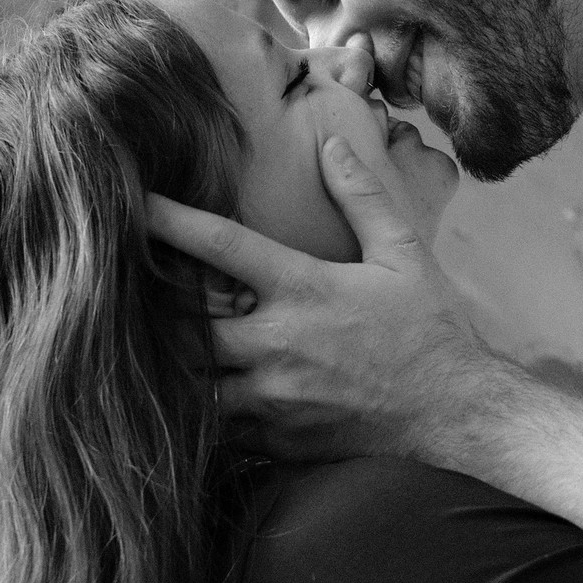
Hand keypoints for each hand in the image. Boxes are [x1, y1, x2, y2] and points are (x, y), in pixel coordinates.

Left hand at [145, 134, 495, 463]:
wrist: (458, 414)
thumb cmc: (431, 330)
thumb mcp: (403, 254)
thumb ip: (362, 196)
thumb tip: (331, 144)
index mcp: (302, 288)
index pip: (220, 245)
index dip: (170, 220)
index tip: (133, 203)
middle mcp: (277, 343)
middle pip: (181, 324)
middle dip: (151, 309)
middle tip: (124, 291)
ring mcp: (272, 396)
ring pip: (187, 382)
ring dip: (167, 365)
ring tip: (140, 349)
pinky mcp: (276, 438)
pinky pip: (213, 430)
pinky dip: (195, 413)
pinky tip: (183, 401)